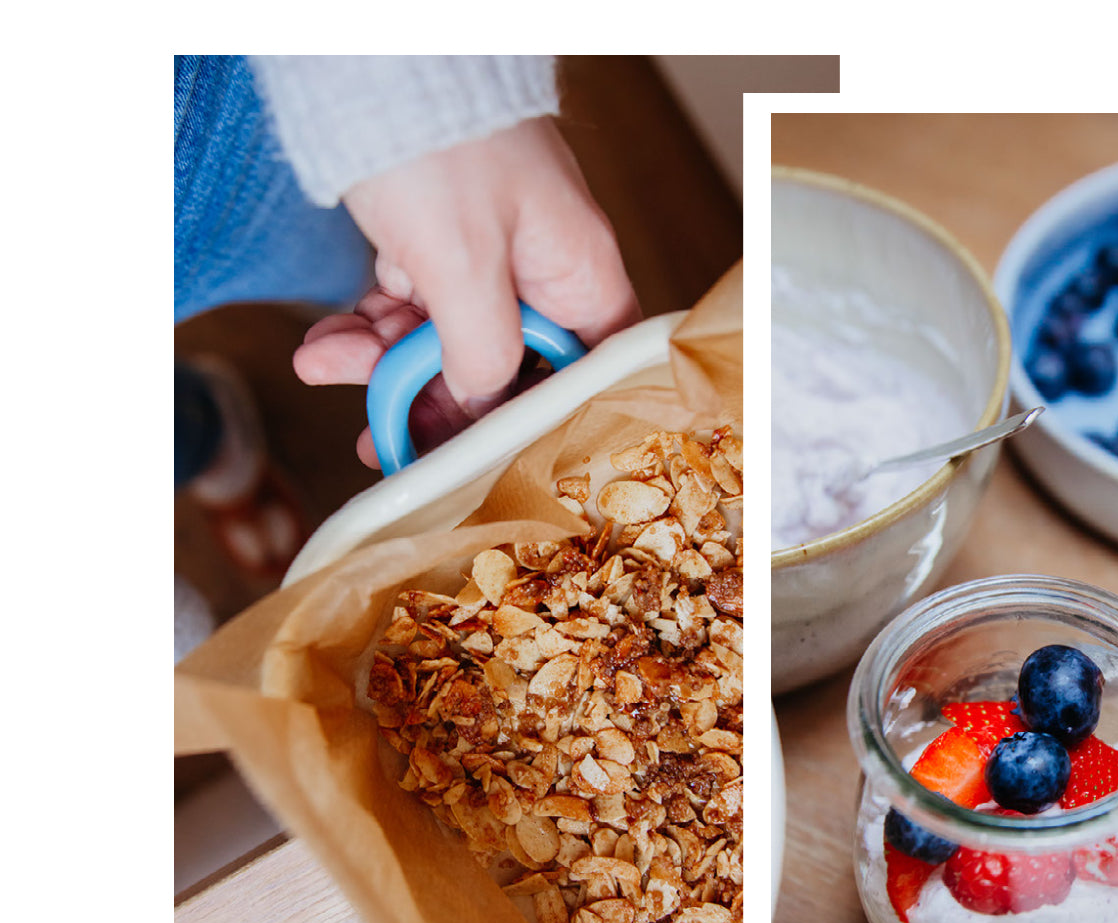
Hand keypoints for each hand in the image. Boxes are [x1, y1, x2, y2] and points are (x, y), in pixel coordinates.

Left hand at [294, 116, 640, 467]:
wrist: (372, 64)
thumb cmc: (439, 148)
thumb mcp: (464, 267)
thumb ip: (484, 353)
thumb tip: (481, 404)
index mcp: (580, 274)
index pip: (587, 374)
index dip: (544, 422)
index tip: (493, 458)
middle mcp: (543, 270)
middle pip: (508, 368)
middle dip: (439, 402)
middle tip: (390, 443)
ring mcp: (488, 254)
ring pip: (447, 342)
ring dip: (384, 365)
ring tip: (328, 366)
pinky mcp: (436, 241)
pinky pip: (409, 308)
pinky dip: (366, 329)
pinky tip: (324, 343)